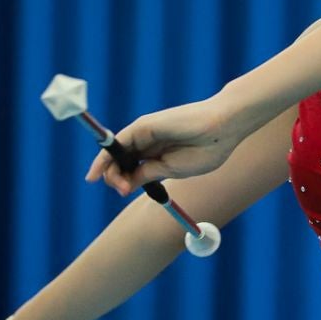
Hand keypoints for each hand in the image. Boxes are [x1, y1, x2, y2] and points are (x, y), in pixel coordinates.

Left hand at [87, 96, 245, 194]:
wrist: (222, 128)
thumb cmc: (205, 149)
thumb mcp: (170, 170)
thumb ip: (147, 174)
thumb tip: (124, 185)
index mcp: (157, 154)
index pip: (130, 168)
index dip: (122, 181)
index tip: (123, 193)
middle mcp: (147, 142)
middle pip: (119, 161)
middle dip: (114, 178)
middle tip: (121, 191)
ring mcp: (144, 133)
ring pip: (116, 153)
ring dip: (108, 171)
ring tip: (117, 185)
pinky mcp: (143, 126)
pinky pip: (117, 142)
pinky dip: (104, 156)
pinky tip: (98, 169)